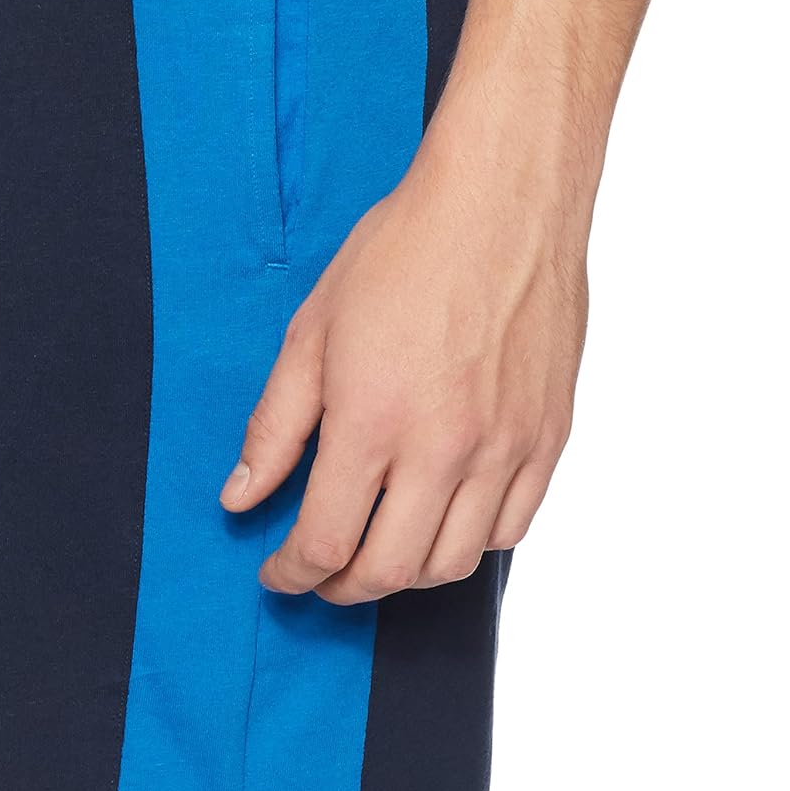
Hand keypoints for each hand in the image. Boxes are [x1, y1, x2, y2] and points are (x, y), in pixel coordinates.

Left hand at [219, 133, 587, 603]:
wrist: (502, 201)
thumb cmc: (405, 250)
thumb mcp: (313, 331)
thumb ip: (275, 426)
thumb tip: (240, 497)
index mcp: (374, 420)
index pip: (325, 543)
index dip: (291, 574)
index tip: (279, 572)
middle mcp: (444, 447)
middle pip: (389, 571)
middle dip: (341, 589)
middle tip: (321, 574)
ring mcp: (505, 447)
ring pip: (454, 564)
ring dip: (405, 575)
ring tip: (381, 549)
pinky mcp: (549, 436)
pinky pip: (511, 529)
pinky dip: (469, 543)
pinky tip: (443, 518)